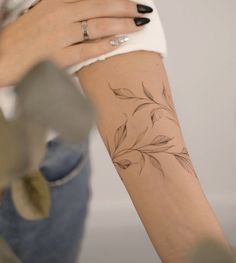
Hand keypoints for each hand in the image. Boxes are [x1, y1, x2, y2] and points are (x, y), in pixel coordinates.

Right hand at [0, 0, 151, 85]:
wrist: (3, 59)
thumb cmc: (21, 39)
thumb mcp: (40, 14)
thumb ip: (64, 9)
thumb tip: (87, 10)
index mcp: (54, 2)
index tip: (130, 0)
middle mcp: (58, 15)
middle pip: (100, 7)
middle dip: (126, 8)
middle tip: (143, 10)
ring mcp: (59, 35)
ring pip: (98, 26)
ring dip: (122, 25)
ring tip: (139, 26)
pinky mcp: (59, 56)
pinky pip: (88, 49)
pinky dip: (106, 46)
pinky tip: (120, 43)